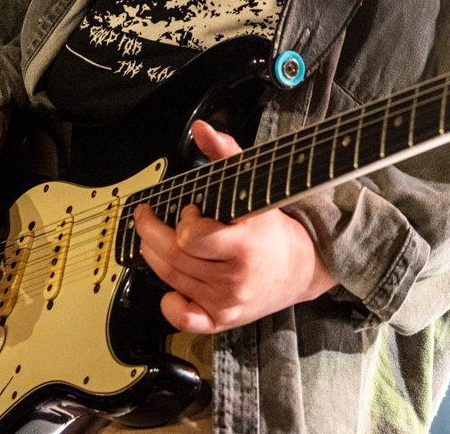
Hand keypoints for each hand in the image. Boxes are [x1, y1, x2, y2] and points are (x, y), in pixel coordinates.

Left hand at [131, 121, 336, 333]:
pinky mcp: (221, 319)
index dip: (184, 220)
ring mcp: (226, 302)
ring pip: (172, 279)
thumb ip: (226, 155)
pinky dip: (169, 303)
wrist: (302, 268)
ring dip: (154, 255)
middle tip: (148, 216)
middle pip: (174, 257)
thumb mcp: (254, 188)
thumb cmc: (275, 230)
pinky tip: (170, 286)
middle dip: (151, 232)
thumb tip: (203, 130)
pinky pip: (183, 318)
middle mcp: (234, 279)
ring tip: (154, 238)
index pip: (192, 238)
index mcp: (243, 246)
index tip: (190, 210)